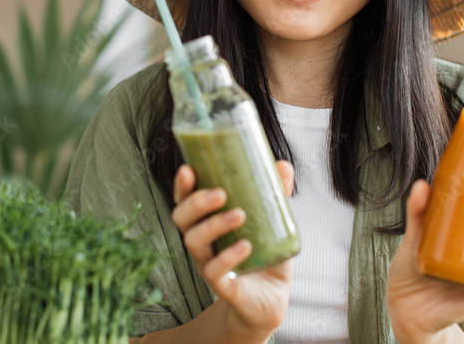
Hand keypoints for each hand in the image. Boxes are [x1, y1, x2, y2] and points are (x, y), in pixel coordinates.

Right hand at [171, 160, 294, 339]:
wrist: (271, 298)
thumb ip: (275, 193)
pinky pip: (214, 271)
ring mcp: (208, 264)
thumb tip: (282, 165)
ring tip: (239, 215)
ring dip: (214, 225)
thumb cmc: (264, 254)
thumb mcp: (273, 221)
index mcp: (208, 221)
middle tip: (220, 194)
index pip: (185, 201)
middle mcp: (202, 242)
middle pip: (182, 219)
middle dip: (196, 203)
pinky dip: (228, 256)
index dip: (182, 186)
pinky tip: (245, 246)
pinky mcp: (222, 285)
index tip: (188, 170)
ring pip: (194, 242)